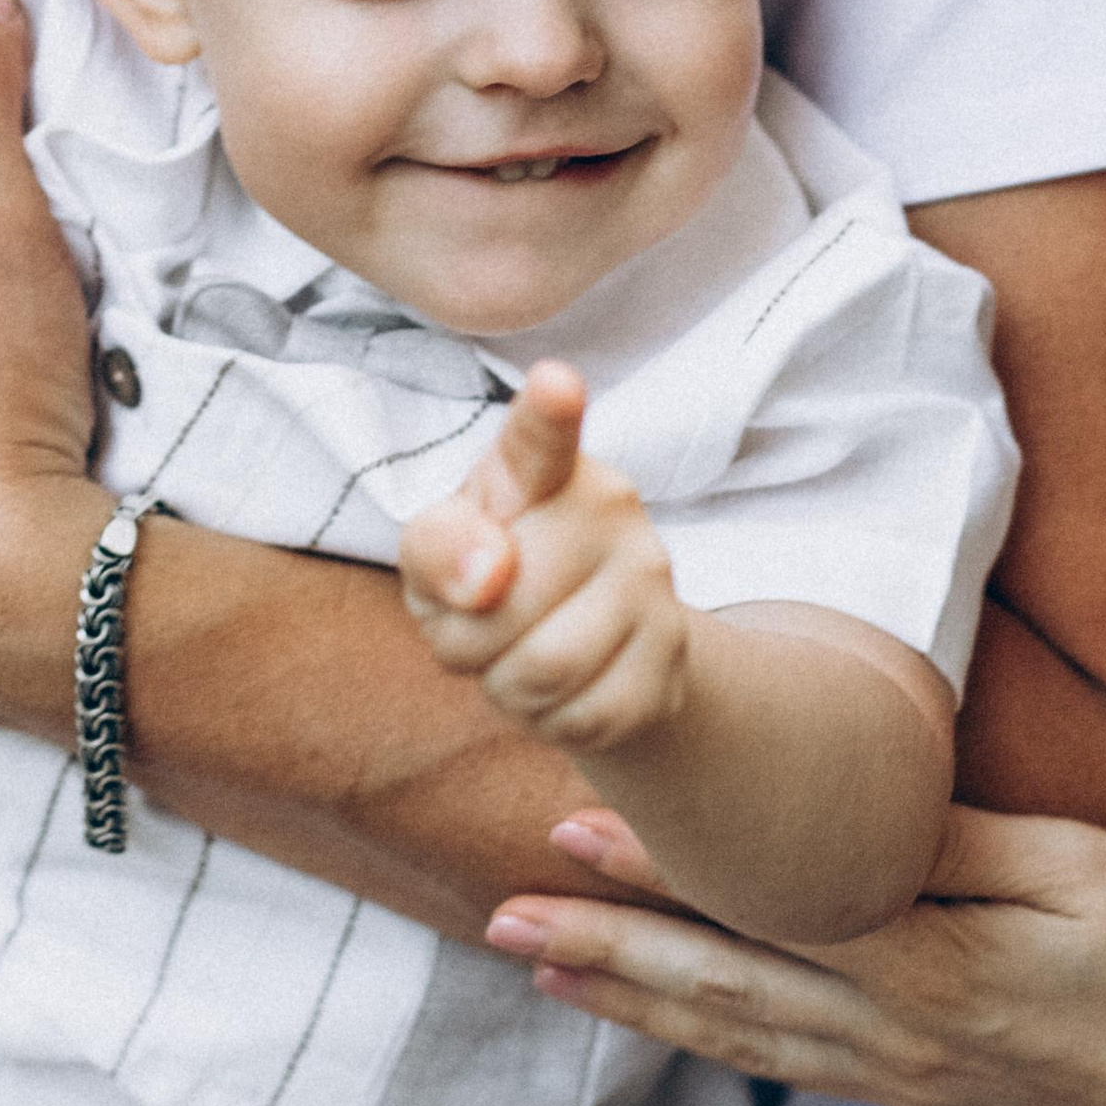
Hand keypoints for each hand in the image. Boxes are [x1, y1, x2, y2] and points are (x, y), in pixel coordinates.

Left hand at [401, 365, 687, 759]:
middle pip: (510, 601)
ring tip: (516, 658)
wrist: (584, 648)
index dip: (549, 411)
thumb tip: (488, 577)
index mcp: (541, 468)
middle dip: (466, 639)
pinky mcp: (671, 655)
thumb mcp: (434, 555)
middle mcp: (610, 507)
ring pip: (545, 668)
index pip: (542, 437)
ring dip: (505, 686)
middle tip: (480, 627)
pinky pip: (584, 717)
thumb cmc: (485, 580)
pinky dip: (550, 722)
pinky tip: (562, 691)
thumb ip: (437, 546)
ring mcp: (652, 581)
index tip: (555, 383)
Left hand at [486, 802, 1105, 1105]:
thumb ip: (951, 840)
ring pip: (736, 1035)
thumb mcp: (1078, 867)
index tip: (567, 826)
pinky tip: (663, 1022)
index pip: (760, 907)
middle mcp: (892, 1035)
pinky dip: (705, 1039)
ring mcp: (898, 1076)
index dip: (657, 871)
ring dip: (631, 1001)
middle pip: (718, 987)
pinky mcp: (914, 1096)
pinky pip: (782, 1065)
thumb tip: (844, 801)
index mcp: (928, 965)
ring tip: (542, 970)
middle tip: (499, 920)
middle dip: (603, 949)